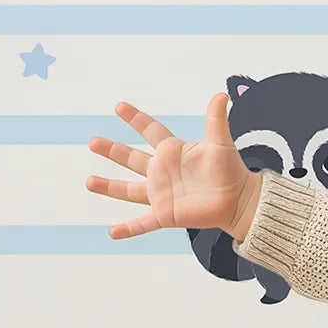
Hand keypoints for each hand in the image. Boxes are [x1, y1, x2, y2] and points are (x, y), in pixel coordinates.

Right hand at [86, 94, 259, 239]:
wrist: (239, 200)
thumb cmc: (231, 170)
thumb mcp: (221, 143)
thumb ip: (216, 120)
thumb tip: (220, 94)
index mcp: (173, 152)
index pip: (151, 131)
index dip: (136, 119)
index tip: (120, 106)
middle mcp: (163, 172)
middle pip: (132, 158)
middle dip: (112, 150)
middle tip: (93, 142)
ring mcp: (161, 194)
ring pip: (129, 190)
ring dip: (109, 187)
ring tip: (89, 182)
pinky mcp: (165, 214)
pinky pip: (143, 224)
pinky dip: (128, 229)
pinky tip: (112, 233)